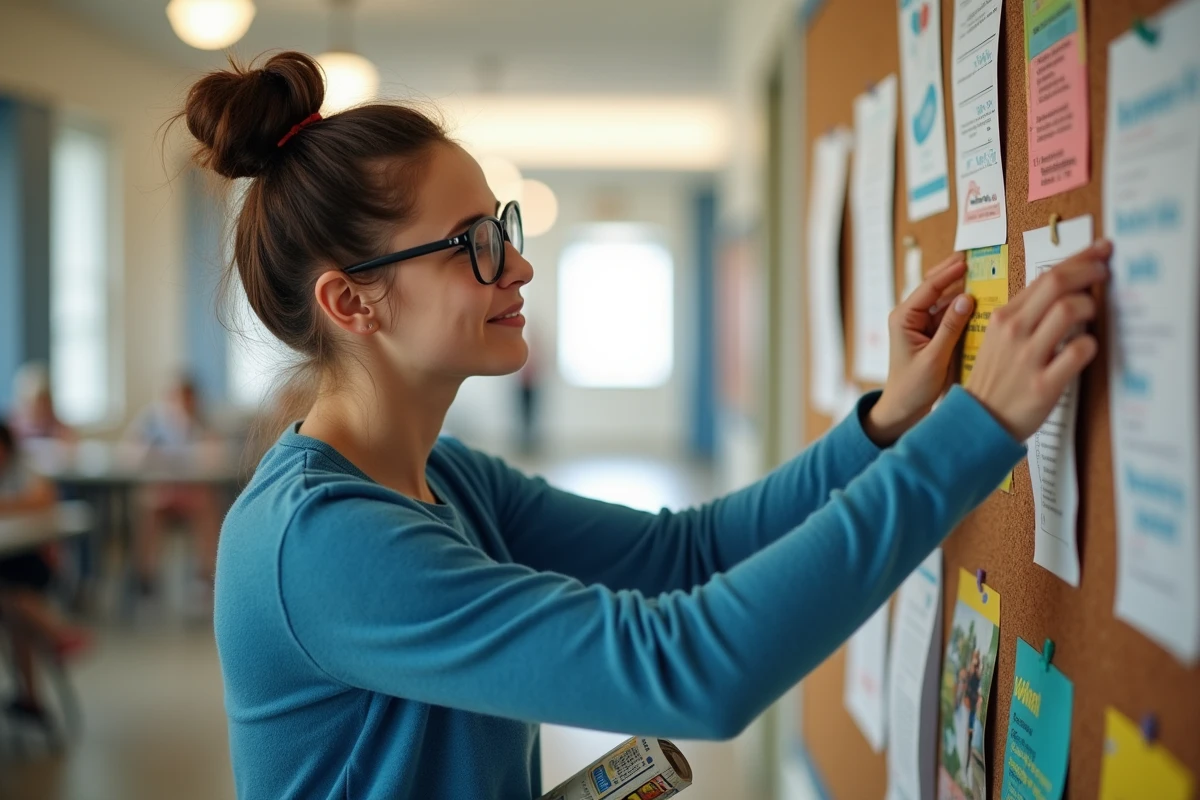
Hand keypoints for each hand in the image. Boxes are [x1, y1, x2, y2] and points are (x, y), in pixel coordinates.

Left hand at [865, 252, 974, 444]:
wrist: (903, 408)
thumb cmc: (912, 387)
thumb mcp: (934, 358)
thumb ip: (951, 328)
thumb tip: (967, 299)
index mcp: (903, 318)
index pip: (928, 288)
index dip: (948, 273)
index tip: (966, 262)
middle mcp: (910, 317)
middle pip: (934, 288)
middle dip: (953, 274)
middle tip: (975, 260)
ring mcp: (921, 324)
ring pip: (943, 300)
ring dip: (961, 291)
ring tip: (982, 278)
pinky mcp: (931, 333)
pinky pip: (948, 315)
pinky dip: (962, 308)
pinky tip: (979, 302)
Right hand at [965, 240, 1110, 440]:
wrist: (977, 421)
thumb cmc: (995, 379)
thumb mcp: (998, 339)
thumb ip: (1025, 316)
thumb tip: (1063, 291)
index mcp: (1003, 317)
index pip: (1045, 276)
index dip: (1078, 258)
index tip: (1100, 251)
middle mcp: (1014, 332)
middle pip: (1058, 283)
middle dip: (1090, 270)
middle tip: (1106, 271)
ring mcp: (1028, 357)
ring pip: (1070, 310)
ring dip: (1091, 306)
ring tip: (1093, 313)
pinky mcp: (1043, 384)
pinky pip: (1079, 351)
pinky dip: (1090, 345)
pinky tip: (1087, 347)